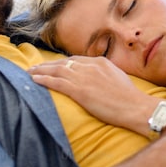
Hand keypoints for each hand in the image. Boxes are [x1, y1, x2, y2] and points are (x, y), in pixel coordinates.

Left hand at [29, 56, 159, 133]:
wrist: (135, 107)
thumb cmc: (130, 98)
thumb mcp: (119, 79)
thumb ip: (106, 75)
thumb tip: (100, 80)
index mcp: (101, 62)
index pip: (76, 60)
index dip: (63, 63)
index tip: (54, 65)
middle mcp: (91, 66)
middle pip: (64, 63)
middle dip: (48, 64)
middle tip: (36, 66)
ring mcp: (84, 77)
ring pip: (57, 70)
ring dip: (41, 70)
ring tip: (30, 72)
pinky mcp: (79, 90)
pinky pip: (56, 82)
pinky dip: (43, 79)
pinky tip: (35, 80)